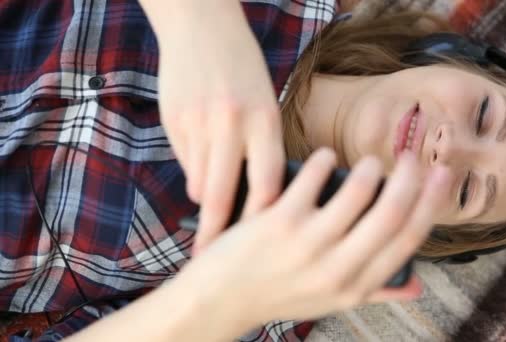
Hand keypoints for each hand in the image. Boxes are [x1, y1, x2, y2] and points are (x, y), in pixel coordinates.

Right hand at [144, 0, 285, 250]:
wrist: (202, 27)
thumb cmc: (243, 70)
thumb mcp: (265, 103)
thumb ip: (260, 148)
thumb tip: (250, 197)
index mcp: (265, 119)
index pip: (268, 183)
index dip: (262, 219)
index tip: (258, 244)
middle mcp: (231, 123)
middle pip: (223, 194)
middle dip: (217, 232)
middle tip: (212, 257)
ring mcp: (198, 122)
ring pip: (199, 182)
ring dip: (205, 199)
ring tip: (209, 208)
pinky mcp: (173, 121)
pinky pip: (184, 162)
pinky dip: (194, 170)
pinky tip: (201, 159)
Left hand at [175, 148, 449, 332]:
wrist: (220, 300)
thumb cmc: (279, 296)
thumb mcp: (332, 302)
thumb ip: (376, 292)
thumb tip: (418, 289)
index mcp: (355, 287)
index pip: (407, 240)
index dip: (432, 203)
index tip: (442, 176)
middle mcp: (336, 268)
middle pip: (391, 213)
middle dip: (411, 178)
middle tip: (412, 157)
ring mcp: (306, 244)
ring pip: (358, 191)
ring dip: (371, 168)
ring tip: (370, 161)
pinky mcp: (277, 220)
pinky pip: (313, 177)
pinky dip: (325, 161)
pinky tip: (326, 157)